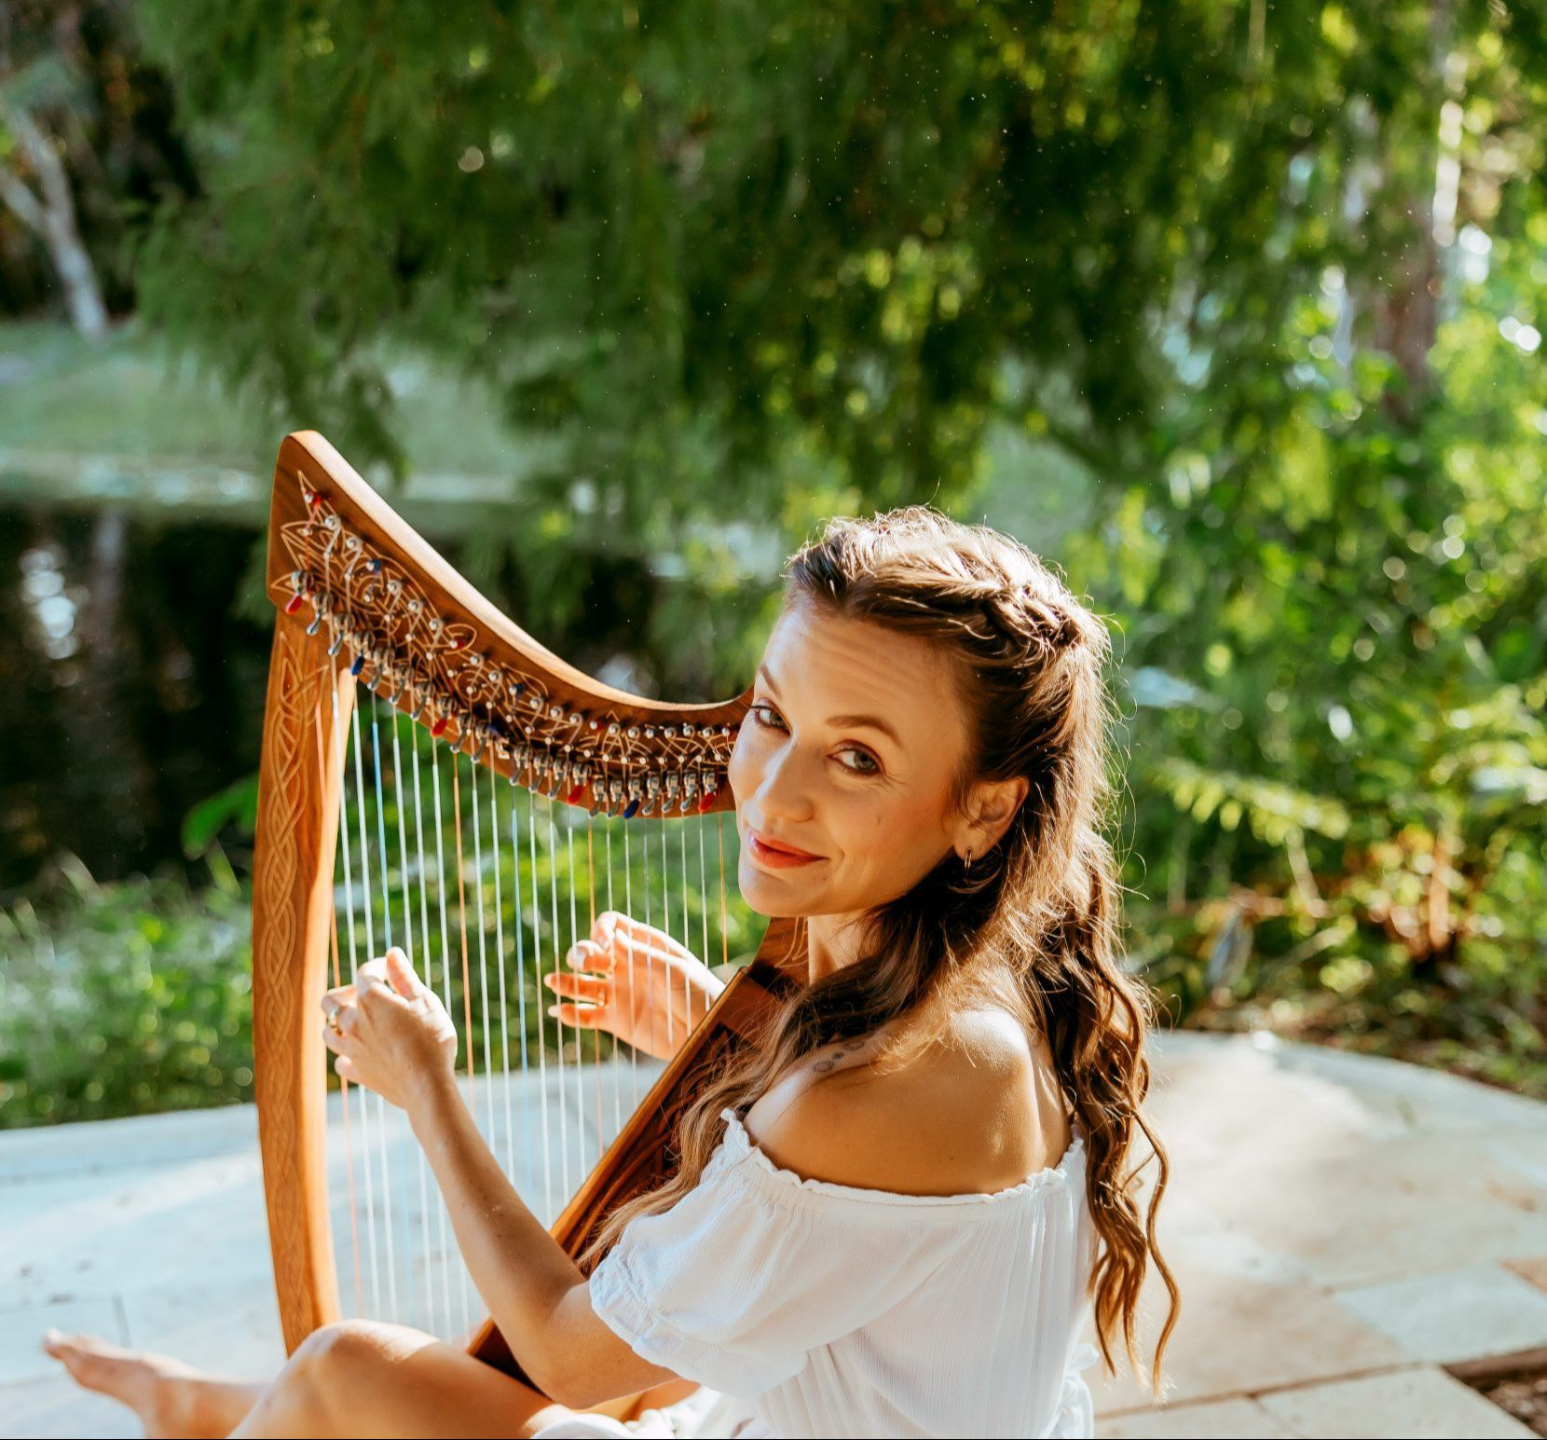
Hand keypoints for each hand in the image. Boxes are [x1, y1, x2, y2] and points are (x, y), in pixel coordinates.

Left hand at [321, 947, 457, 1111]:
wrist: (427, 1085)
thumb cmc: (431, 1039)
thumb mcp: (424, 1000)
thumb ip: (404, 976)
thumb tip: (391, 953)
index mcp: (371, 1000)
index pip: (365, 972)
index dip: (379, 966)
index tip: (391, 969)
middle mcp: (353, 1022)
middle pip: (330, 1000)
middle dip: (345, 992)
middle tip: (367, 996)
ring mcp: (351, 1049)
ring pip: (328, 1031)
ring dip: (339, 1024)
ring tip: (360, 1023)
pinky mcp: (356, 1072)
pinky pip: (340, 1061)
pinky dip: (347, 1054)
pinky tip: (362, 1052)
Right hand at [543, 911, 725, 1060]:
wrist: (710, 1031)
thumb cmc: (700, 993)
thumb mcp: (675, 970)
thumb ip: (642, 956)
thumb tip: (611, 938)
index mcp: (644, 945)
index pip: (611, 926)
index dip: (601, 930)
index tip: (604, 944)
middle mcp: (627, 966)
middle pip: (591, 952)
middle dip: (581, 953)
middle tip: (583, 962)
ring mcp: (620, 992)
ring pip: (583, 984)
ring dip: (566, 982)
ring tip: (552, 982)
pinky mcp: (616, 1020)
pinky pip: (587, 1015)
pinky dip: (571, 1013)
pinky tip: (559, 1011)